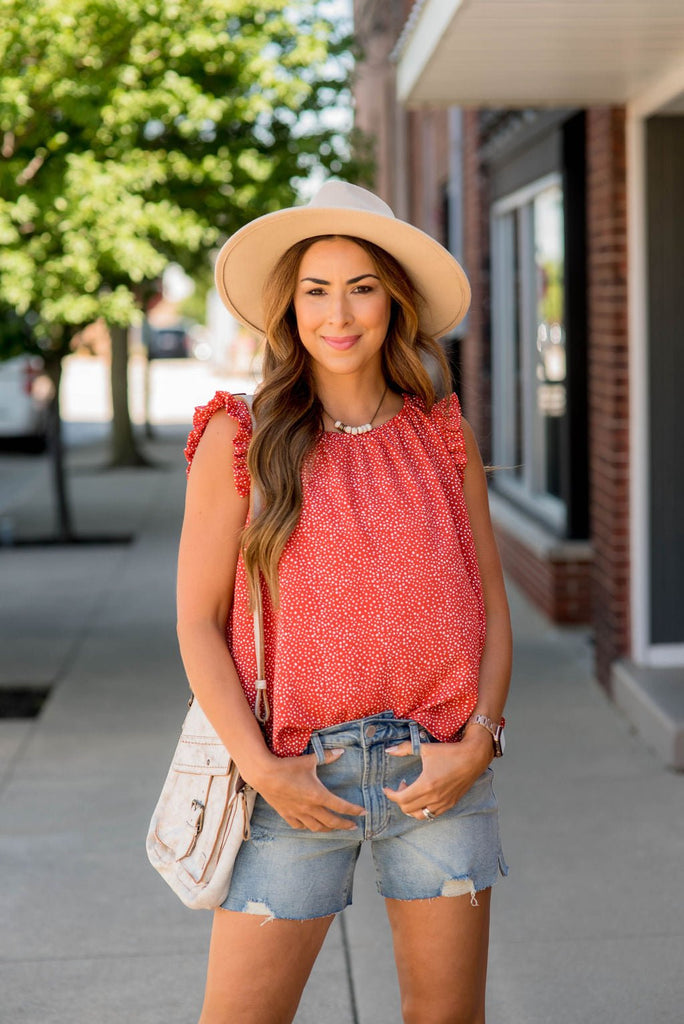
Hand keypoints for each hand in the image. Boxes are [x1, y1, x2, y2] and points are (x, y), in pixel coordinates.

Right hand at [248, 748, 365, 831]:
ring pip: (317, 827)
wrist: (264, 774)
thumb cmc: (288, 766)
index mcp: (318, 795)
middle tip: (354, 826)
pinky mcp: (286, 814)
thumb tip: (341, 751)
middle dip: (345, 824)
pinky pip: (299, 826)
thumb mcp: (309, 760)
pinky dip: (308, 827)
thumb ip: (327, 756)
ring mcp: (298, 813)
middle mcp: (310, 808)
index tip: (363, 813)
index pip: (341, 806)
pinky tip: (310, 825)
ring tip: (335, 828)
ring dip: (328, 829)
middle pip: (332, 821)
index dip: (354, 810)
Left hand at [383, 729, 492, 818]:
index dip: (390, 795)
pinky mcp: (450, 804)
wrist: (473, 758)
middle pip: (407, 809)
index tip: (386, 788)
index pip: (401, 799)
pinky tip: (424, 796)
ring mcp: (443, 803)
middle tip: (402, 785)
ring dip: (411, 807)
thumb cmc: (449, 752)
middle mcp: (434, 798)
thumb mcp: (425, 748)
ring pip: (419, 816)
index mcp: (426, 785)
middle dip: (399, 799)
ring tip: (412, 792)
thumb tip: (388, 750)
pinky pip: (431, 815)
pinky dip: (422, 809)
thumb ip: (404, 749)